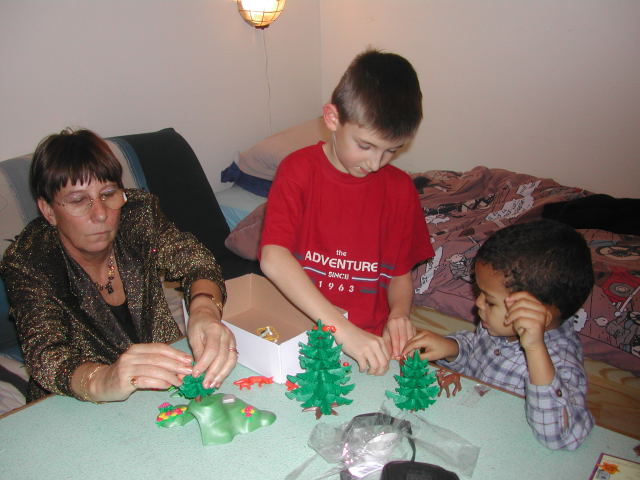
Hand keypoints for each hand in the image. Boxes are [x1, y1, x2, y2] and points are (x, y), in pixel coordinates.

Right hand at [78, 343, 193, 401]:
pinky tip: (168, 386)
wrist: (102, 384)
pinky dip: (159, 383)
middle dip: (177, 365)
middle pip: (159, 359)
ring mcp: (126, 368)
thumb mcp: (141, 364)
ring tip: (180, 382)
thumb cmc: (126, 374)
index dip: (176, 354)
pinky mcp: (124, 381)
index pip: (160, 348)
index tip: (189, 360)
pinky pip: (146, 381)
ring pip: (154, 370)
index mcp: (137, 348)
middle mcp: (131, 356)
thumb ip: (158, 364)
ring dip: (170, 376)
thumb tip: (181, 368)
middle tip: (189, 371)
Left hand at [187, 305, 236, 388]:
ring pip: (231, 361)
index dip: (204, 364)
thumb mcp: (193, 336)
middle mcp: (227, 335)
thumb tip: (198, 370)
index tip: (195, 375)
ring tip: (213, 385)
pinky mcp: (234, 346)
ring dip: (222, 375)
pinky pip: (232, 361)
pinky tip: (218, 381)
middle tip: (205, 385)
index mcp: (214, 330)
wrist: (207, 315)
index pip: (212, 350)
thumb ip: (197, 352)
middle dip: (214, 373)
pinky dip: (225, 372)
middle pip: (223, 357)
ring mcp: (232, 340)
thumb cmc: (198, 325)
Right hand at [333, 319, 389, 374]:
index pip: (388, 358)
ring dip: (373, 372)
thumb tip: (382, 363)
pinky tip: (361, 369)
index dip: (386, 366)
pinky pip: (364, 366)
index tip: (381, 369)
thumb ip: (378, 349)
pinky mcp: (359, 354)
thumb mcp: (371, 339)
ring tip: (368, 372)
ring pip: (376, 367)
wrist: (344, 330)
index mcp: (381, 341)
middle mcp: (376, 345)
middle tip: (375, 373)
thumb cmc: (357, 336)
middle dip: (381, 372)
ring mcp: (368, 349)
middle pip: (384, 364)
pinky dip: (363, 370)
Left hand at [382, 315, 414, 359]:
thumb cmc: (390, 325)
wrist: (400, 313)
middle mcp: (402, 322)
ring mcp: (409, 324)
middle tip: (401, 358)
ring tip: (407, 357)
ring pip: (410, 339)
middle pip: (403, 338)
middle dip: (403, 350)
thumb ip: (387, 343)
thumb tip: (391, 355)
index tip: (396, 355)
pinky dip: (413, 346)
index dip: (396, 347)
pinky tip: (411, 352)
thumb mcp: (386, 332)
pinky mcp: (415, 327)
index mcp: (393, 323)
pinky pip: (415, 338)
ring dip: (409, 349)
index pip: (395, 337)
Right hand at [402, 330, 458, 361]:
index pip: (412, 344)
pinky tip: (413, 351)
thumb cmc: (441, 351)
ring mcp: (423, 332)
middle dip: (406, 348)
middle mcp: (423, 333)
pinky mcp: (424, 332)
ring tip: (408, 354)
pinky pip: (415, 338)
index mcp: (426, 338)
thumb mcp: (431, 356)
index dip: (406, 350)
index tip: (402, 356)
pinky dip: (413, 344)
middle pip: (410, 340)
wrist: (449, 345)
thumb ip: (420, 357)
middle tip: (403, 356)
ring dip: (409, 346)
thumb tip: (409, 359)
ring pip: (412, 339)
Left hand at [504, 292, 552, 351]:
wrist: (532, 344)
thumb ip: (514, 306)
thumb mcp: (518, 315)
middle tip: (507, 316)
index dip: (515, 296)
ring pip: (520, 311)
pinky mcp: (537, 325)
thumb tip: (507, 299)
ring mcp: (541, 317)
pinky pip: (520, 320)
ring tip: (510, 322)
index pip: (526, 294)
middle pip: (522, 302)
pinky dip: (516, 325)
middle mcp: (542, 310)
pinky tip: (518, 329)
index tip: (506, 300)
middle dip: (511, 309)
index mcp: (540, 305)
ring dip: (512, 317)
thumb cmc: (525, 328)